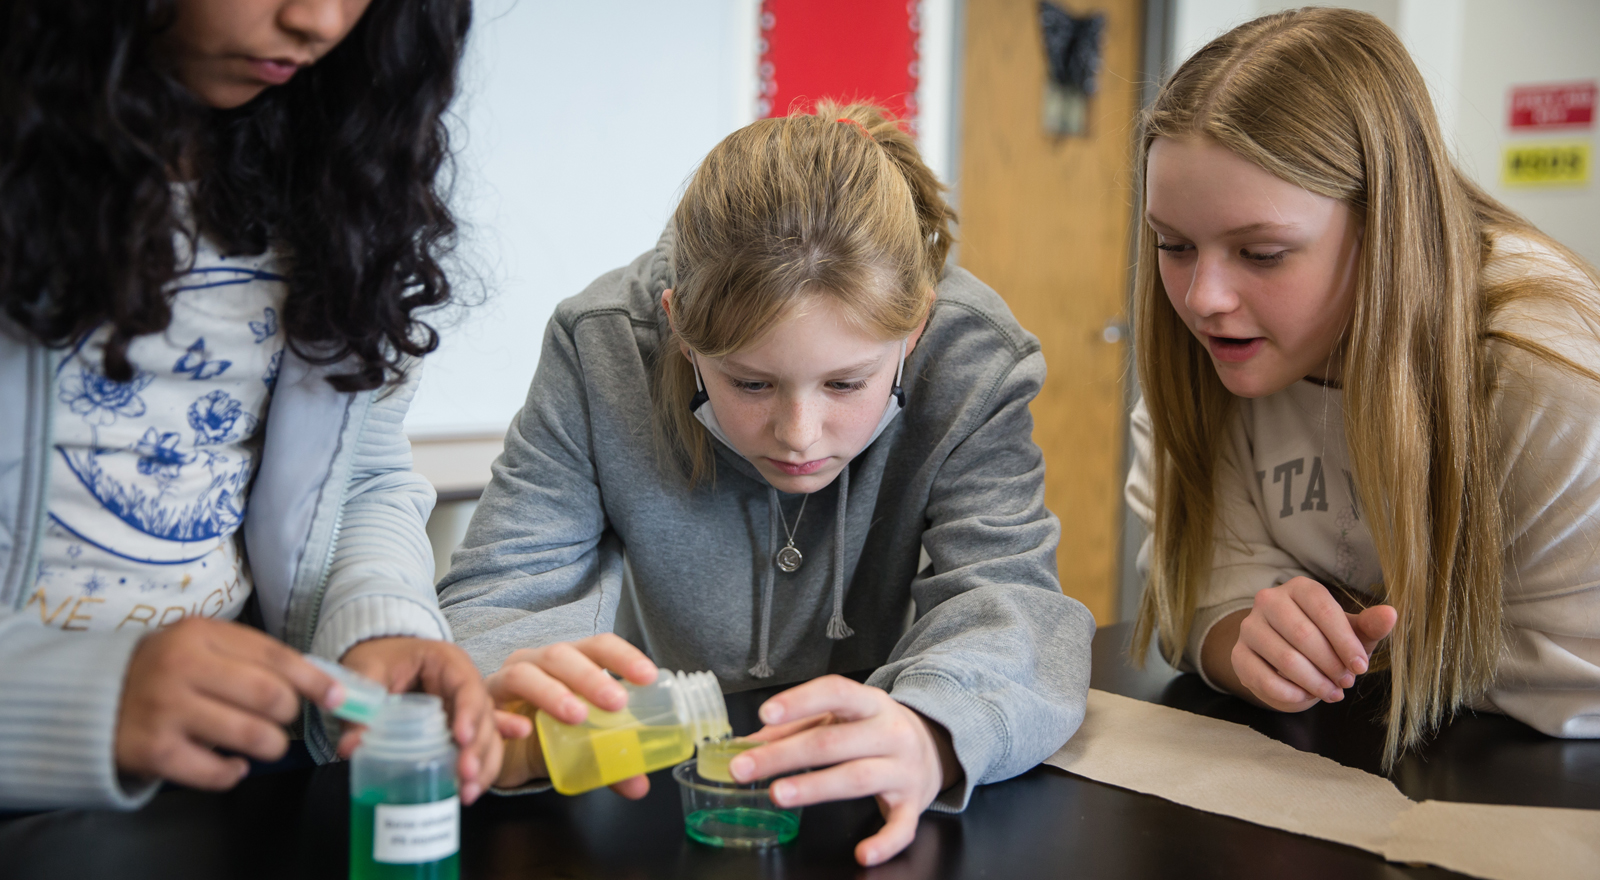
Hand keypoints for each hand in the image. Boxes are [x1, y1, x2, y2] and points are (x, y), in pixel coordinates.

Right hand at [115, 617, 339, 789]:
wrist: (89, 699)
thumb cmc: (163, 670)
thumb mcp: (201, 645)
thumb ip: (252, 656)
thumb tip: (319, 681)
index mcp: (200, 635)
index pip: (275, 656)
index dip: (314, 680)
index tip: (338, 697)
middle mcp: (183, 668)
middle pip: (270, 697)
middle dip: (289, 715)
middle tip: (281, 720)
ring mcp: (167, 710)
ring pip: (252, 736)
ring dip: (269, 746)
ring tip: (262, 743)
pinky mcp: (154, 751)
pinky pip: (217, 772)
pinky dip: (233, 773)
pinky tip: (230, 764)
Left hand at [335, 636, 524, 805]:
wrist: (377, 656)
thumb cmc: (378, 656)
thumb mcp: (367, 673)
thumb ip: (360, 708)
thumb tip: (350, 747)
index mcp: (448, 663)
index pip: (468, 686)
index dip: (470, 712)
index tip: (461, 738)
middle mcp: (464, 685)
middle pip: (484, 716)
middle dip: (478, 748)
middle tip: (464, 774)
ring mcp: (464, 708)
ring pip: (487, 736)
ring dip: (482, 765)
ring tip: (467, 793)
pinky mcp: (458, 728)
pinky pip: (476, 747)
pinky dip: (479, 769)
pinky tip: (474, 790)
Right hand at [484, 634, 657, 796]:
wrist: (495, 745)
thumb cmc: (543, 730)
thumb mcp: (578, 743)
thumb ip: (608, 760)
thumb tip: (639, 784)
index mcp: (567, 663)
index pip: (597, 647)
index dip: (623, 656)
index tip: (647, 676)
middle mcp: (534, 664)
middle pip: (560, 655)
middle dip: (589, 676)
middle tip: (616, 702)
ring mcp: (503, 683)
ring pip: (522, 675)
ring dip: (551, 693)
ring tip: (576, 716)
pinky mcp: (479, 708)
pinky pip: (487, 710)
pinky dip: (504, 720)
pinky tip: (522, 732)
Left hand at [727, 675, 960, 866]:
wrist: (934, 748)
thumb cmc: (875, 730)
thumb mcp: (842, 717)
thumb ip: (797, 725)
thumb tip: (748, 743)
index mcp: (870, 704)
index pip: (835, 693)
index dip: (800, 701)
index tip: (766, 715)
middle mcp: (891, 732)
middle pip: (833, 742)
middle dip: (785, 755)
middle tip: (744, 767)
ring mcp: (903, 769)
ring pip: (857, 778)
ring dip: (815, 787)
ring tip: (778, 794)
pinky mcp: (914, 804)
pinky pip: (902, 827)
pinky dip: (884, 842)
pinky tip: (863, 853)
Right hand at [1224, 577, 1397, 710]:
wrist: (1286, 658)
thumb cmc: (1326, 641)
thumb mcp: (1351, 633)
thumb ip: (1370, 625)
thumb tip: (1390, 614)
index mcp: (1299, 588)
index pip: (1324, 610)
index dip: (1345, 642)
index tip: (1361, 667)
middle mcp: (1268, 600)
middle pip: (1304, 634)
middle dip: (1331, 665)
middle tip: (1346, 683)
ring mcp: (1249, 627)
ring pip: (1285, 658)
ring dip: (1314, 682)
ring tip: (1331, 693)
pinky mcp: (1238, 655)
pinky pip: (1263, 678)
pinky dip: (1290, 694)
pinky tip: (1305, 697)